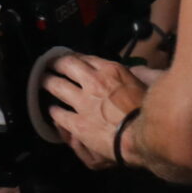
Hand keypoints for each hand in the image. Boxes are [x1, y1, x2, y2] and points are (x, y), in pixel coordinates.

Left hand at [45, 54, 151, 169]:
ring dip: (48, 82)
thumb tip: (136, 72)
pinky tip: (52, 111)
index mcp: (111, 70)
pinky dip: (54, 112)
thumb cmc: (149, 111)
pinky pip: (59, 114)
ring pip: (57, 86)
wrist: (141, 136)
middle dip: (56, 63)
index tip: (71, 58)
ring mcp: (82, 103)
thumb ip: (137, 75)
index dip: (76, 57)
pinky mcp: (76, 123)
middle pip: (67, 65)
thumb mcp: (146, 84)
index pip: (87, 57)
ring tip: (43, 81)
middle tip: (49, 64)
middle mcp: (93, 82)